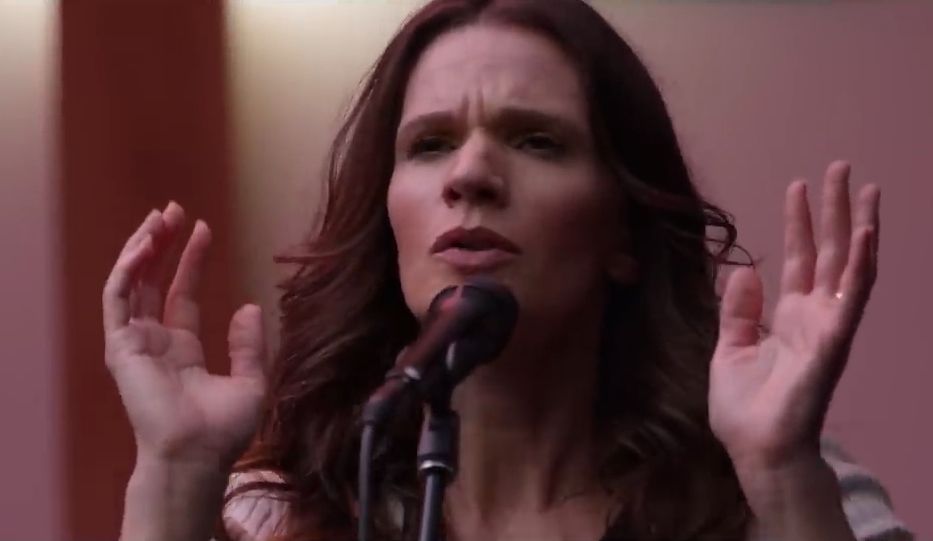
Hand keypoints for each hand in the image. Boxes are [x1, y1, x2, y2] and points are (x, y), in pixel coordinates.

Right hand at [102, 202, 266, 468]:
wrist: (197, 455)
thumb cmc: (222, 430)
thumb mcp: (251, 382)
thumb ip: (249, 344)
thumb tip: (249, 305)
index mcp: (182, 348)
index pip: (182, 293)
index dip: (191, 260)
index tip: (204, 228)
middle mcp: (155, 341)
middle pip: (151, 281)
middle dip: (161, 244)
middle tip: (173, 210)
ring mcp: (134, 343)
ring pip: (130, 284)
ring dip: (141, 248)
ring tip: (159, 217)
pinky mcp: (120, 346)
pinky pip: (116, 299)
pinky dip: (126, 270)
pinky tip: (144, 246)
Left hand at [709, 161, 879, 471]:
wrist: (757, 449)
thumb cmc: (745, 407)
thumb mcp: (729, 349)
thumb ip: (738, 310)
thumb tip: (744, 269)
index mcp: (787, 316)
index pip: (798, 258)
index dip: (799, 223)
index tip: (798, 186)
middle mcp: (814, 315)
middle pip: (828, 251)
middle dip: (833, 210)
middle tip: (840, 167)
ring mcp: (828, 326)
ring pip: (849, 265)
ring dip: (857, 224)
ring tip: (863, 186)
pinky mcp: (834, 341)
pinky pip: (853, 297)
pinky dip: (862, 263)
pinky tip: (866, 232)